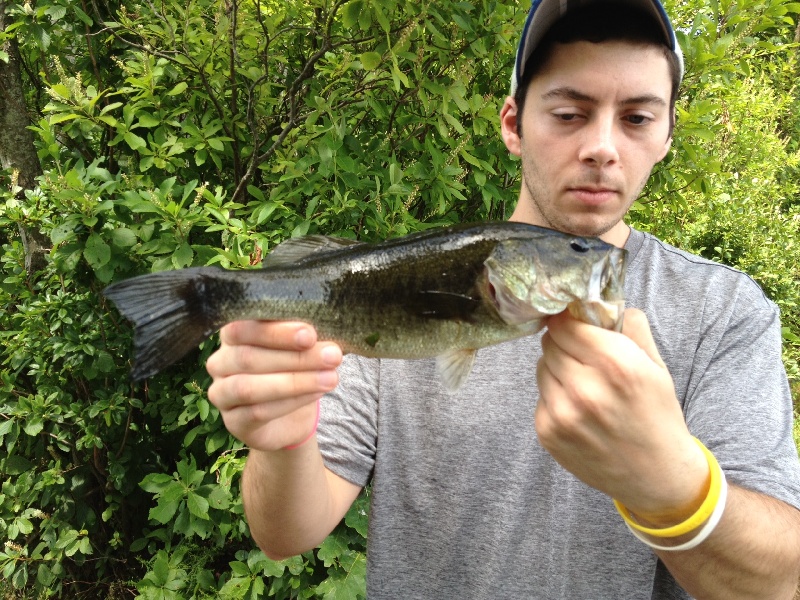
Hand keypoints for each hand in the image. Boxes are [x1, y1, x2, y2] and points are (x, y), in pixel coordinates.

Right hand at [206, 321, 342, 451]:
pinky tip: (317, 394)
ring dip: (294, 382)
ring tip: (330, 378)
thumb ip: (303, 337)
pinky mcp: (233, 421)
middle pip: (247, 357)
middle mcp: (220, 362)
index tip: (310, 334)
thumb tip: (324, 331)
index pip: (244, 326)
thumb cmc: (293, 369)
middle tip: (332, 356)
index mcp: (233, 334)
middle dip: (294, 356)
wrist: (289, 415)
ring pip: (249, 387)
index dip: (276, 331)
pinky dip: (291, 402)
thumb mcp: (299, 347)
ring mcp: (222, 393)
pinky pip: (257, 412)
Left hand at [536, 309, 708, 525]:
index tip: (574, 323)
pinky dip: (553, 395)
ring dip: (557, 369)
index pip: (565, 324)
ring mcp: (562, 414)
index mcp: (617, 365)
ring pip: (541, 367)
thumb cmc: (657, 415)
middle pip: (549, 343)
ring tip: (583, 385)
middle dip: (564, 344)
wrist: (657, 476)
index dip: (568, 321)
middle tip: (583, 356)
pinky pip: (540, 396)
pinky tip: (577, 409)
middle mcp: (585, 389)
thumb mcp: (656, 366)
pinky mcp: (547, 433)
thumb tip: (600, 299)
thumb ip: (630, 327)